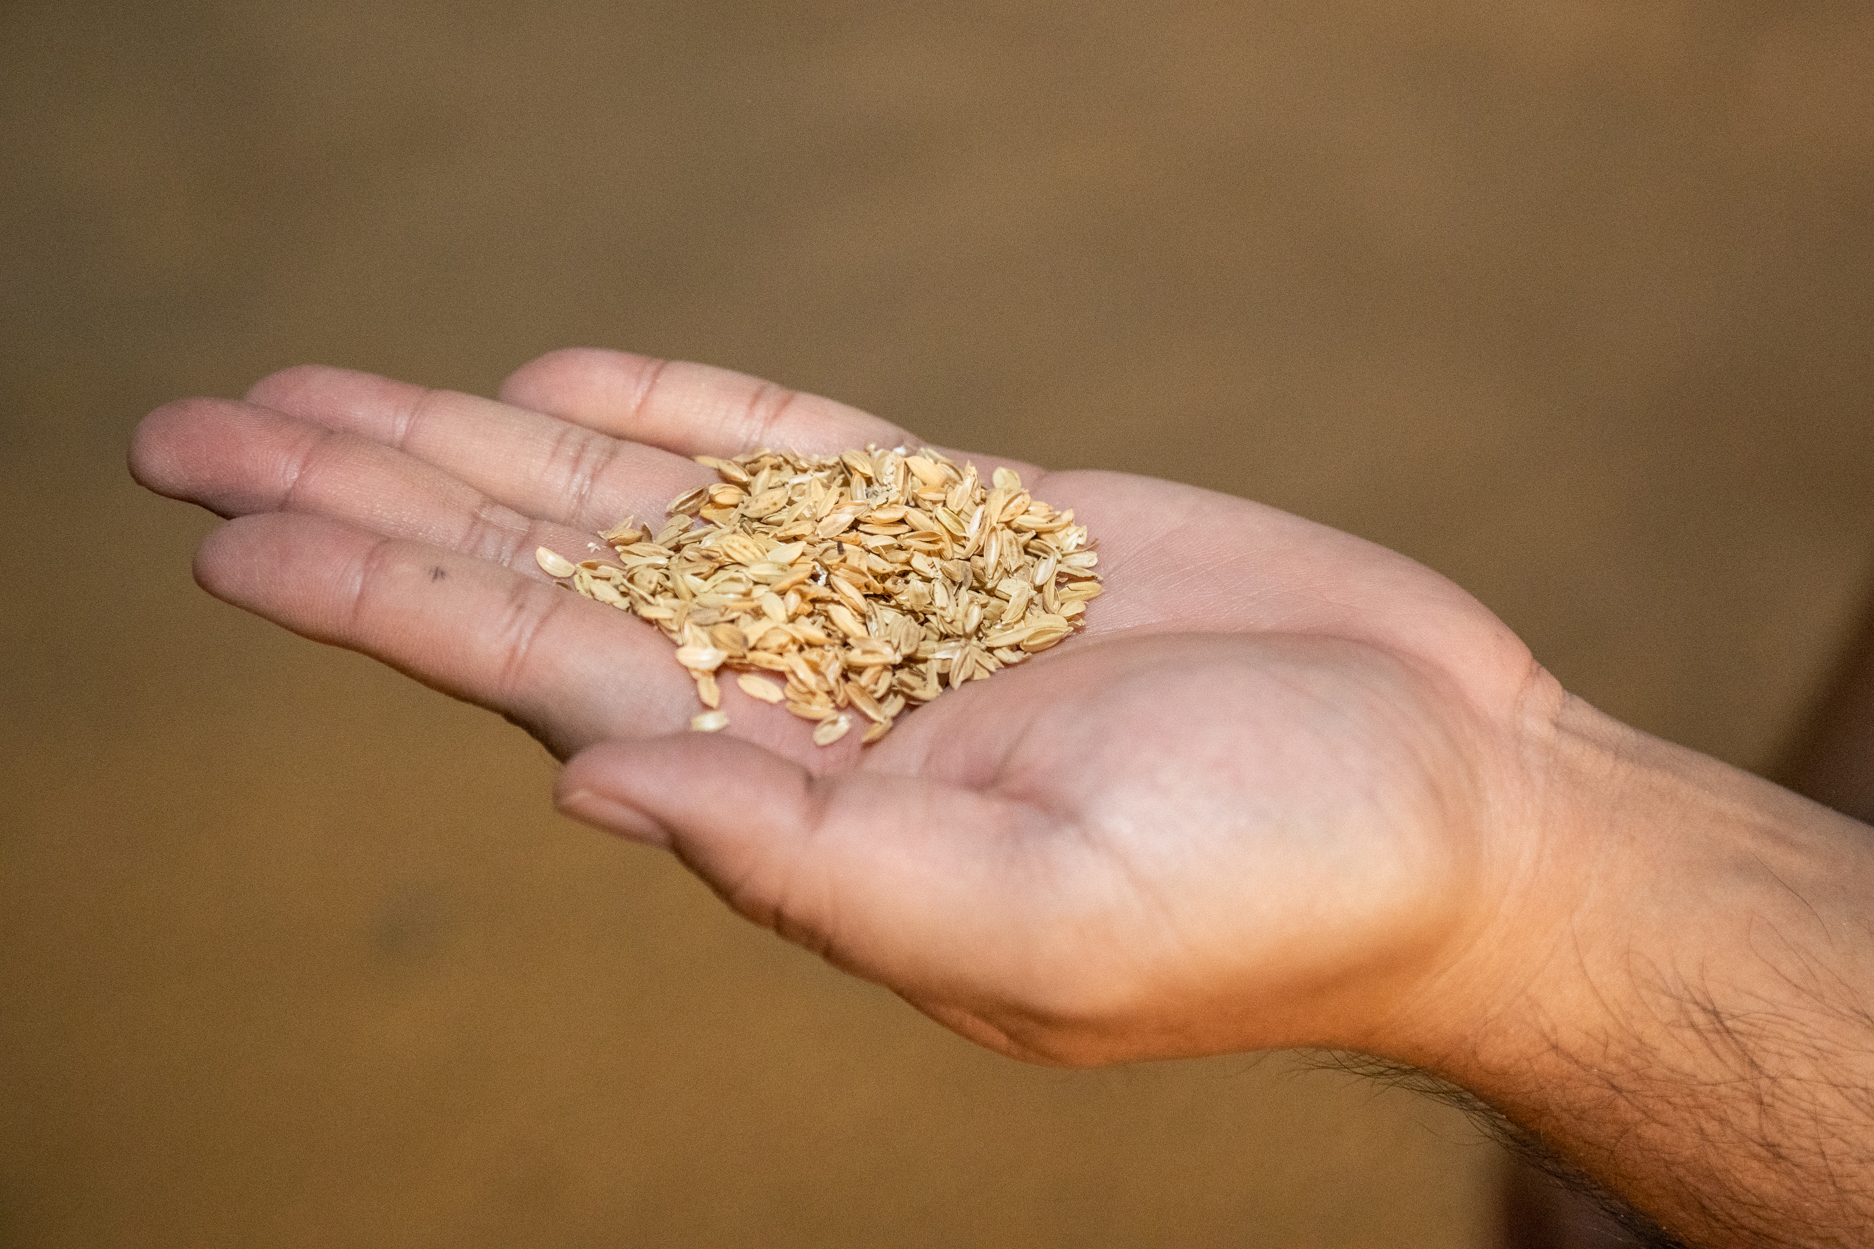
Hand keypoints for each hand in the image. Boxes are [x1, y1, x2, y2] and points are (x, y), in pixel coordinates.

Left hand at [130, 350, 1556, 1066]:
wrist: (1468, 816)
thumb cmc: (1289, 890)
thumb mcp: (1052, 923)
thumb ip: (819, 874)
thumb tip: (592, 795)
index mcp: (816, 801)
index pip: (549, 681)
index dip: (387, 598)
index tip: (235, 529)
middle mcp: (826, 699)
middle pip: (550, 575)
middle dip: (375, 501)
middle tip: (194, 433)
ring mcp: (900, 605)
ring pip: (643, 504)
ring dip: (479, 445)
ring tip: (318, 395)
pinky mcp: (988, 530)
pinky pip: (798, 453)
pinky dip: (681, 413)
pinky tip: (565, 395)